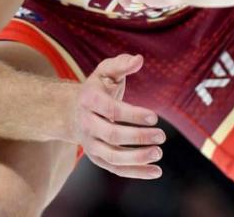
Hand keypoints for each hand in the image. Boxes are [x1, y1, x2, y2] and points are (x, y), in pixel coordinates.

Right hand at [72, 53, 165, 178]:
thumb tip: (138, 59)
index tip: (155, 117)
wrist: (72, 112)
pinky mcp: (97, 158)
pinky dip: (136, 173)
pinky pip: (116, 169)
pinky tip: (156, 171)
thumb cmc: (97, 88)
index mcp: (89, 100)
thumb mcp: (106, 71)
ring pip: (112, 157)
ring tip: (158, 152)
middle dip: (138, 137)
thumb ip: (121, 64)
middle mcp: (87, 124)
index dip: (133, 115)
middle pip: (112, 135)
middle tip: (161, 136)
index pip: (111, 110)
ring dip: (137, 158)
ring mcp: (90, 144)